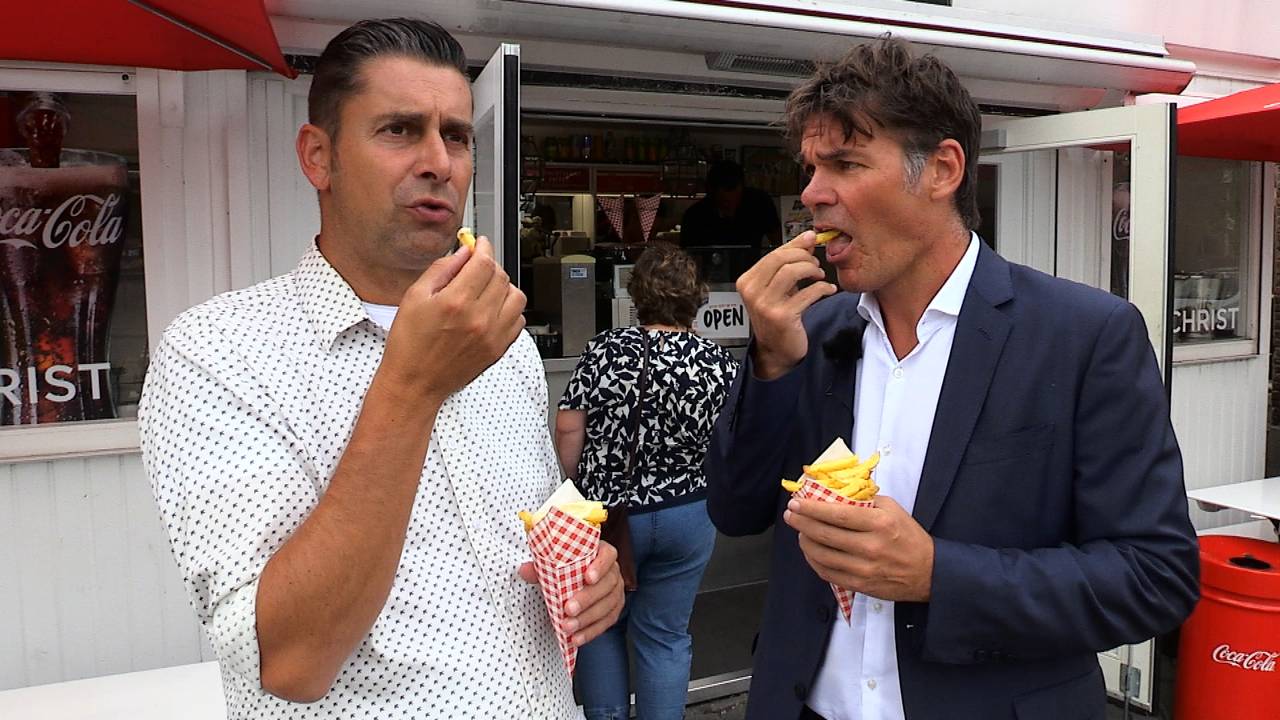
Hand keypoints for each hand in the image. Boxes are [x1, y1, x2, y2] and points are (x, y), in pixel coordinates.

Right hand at [382, 235, 525, 401]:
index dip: (483, 247)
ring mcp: (492, 335)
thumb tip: (463, 252)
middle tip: (475, 267)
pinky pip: (518, 320)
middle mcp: (479, 318)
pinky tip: (491, 310)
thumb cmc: (409, 344)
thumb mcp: (415, 297)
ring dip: (503, 287)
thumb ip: (442, 269)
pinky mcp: (499, 349)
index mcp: (456, 302)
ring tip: (485, 290)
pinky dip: (509, 310)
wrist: (415, 383)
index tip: (479, 244)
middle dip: (489, 266)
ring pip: (515, 296)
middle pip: (501, 276)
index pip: (484, 262)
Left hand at [518, 541, 624, 646]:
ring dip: (587, 619)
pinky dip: (590, 632)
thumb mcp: (554, 566)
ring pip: (607, 605)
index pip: (608, 555)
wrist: (574, 583)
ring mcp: (616, 592)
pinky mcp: (614, 610)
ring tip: (568, 626)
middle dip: (587, 598)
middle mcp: (613, 572)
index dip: (600, 565)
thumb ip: (541, 567)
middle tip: (568, 609)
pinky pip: (606, 623)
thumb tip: (525, 570)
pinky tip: (576, 638)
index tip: (587, 577)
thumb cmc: (567, 570)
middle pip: (607, 584)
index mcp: (601, 553)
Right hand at [735, 231, 836, 379]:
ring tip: (819, 275)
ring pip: (792, 272)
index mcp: (747, 282)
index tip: (810, 239)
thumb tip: (806, 240)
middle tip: (815, 262)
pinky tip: (828, 290)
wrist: (776, 351)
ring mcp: (765, 305)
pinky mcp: (782, 317)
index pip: (772, 254)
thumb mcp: (777, 288)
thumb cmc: (777, 318)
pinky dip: (822, 288)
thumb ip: (788, 264)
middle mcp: (752, 293)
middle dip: (804, 256)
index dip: (795, 245)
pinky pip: (807, 293)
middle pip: (780, 259)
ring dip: (811, 269)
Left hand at [784, 494, 933, 601]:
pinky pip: (827, 573)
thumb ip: (865, 500)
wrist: (928, 572)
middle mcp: (870, 547)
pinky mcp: (860, 585)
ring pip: (822, 555)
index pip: (837, 514)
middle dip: (802, 522)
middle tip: (791, 514)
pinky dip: (814, 561)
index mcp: (879, 524)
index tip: (797, 502)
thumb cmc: (909, 537)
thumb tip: (834, 492)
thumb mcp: (893, 509)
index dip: (812, 508)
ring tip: (800, 531)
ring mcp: (864, 569)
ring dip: (805, 541)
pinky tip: (811, 550)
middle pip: (825, 534)